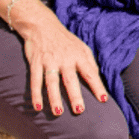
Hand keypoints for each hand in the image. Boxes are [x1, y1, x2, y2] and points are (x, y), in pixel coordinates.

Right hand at [10, 0, 108, 115]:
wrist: (43, 25)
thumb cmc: (66, 40)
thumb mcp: (82, 48)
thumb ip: (90, 63)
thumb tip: (97, 78)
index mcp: (79, 56)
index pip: (90, 73)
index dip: (97, 86)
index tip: (103, 99)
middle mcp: (65, 59)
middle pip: (70, 79)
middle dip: (75, 96)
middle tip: (79, 110)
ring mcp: (49, 61)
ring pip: (52, 82)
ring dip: (54, 98)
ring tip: (58, 113)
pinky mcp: (36, 62)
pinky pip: (35, 80)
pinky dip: (35, 94)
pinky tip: (37, 106)